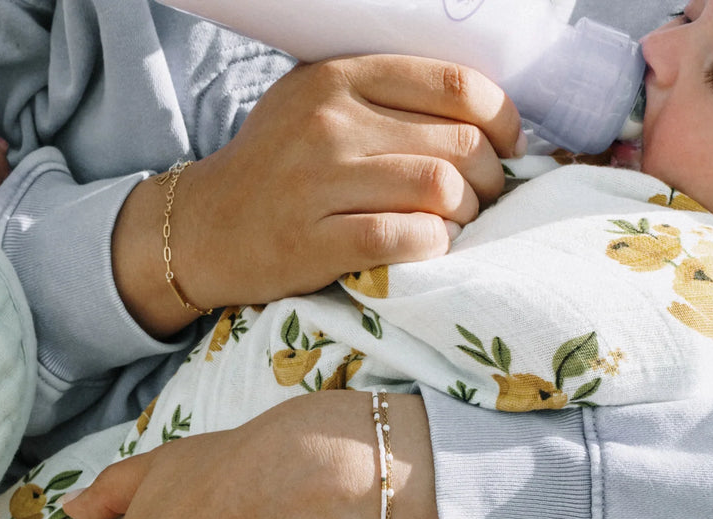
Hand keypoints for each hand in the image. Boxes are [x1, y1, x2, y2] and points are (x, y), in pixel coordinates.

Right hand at [112, 54, 525, 335]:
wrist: (205, 228)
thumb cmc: (274, 170)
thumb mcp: (316, 106)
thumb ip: (384, 99)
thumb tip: (476, 115)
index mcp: (339, 78)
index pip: (453, 85)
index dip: (501, 118)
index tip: (507, 145)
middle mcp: (330, 123)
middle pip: (456, 142)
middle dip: (490, 176)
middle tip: (485, 196)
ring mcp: (318, 183)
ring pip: (437, 189)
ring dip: (465, 214)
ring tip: (456, 223)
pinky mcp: (313, 241)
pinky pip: (403, 238)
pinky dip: (433, 245)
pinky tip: (429, 247)